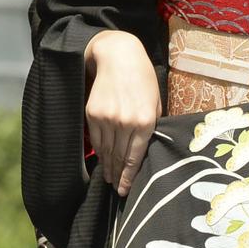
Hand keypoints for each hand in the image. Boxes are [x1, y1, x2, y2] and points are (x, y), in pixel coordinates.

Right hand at [84, 30, 161, 195]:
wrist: (118, 56)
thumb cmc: (143, 78)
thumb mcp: (156, 100)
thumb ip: (152, 124)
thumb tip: (147, 147)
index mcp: (145, 120)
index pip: (135, 157)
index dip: (129, 177)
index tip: (125, 190)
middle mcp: (125, 122)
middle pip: (119, 157)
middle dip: (118, 176)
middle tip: (117, 189)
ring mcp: (107, 118)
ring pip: (106, 151)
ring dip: (107, 167)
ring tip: (109, 178)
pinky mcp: (92, 113)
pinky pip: (96, 139)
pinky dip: (99, 152)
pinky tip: (101, 160)